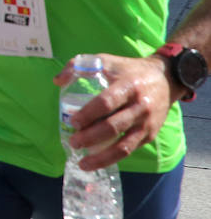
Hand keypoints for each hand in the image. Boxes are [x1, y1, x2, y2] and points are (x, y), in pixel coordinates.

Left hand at [55, 53, 175, 170]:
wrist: (166, 79)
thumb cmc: (129, 70)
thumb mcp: (106, 60)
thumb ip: (79, 65)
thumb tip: (57, 81)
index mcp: (127, 86)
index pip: (106, 102)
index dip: (88, 114)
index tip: (73, 122)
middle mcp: (140, 106)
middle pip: (113, 126)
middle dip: (90, 138)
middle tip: (73, 142)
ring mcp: (146, 123)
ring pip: (124, 145)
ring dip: (102, 157)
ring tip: (83, 163)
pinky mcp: (150, 134)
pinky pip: (130, 150)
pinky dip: (113, 158)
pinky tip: (98, 161)